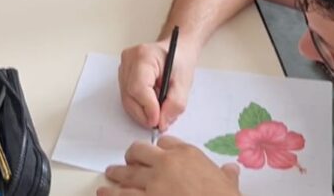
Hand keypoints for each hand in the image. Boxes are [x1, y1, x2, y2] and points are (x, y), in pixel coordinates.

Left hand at [99, 136, 241, 195]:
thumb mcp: (228, 183)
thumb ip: (226, 174)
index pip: (165, 143)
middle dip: (132, 156)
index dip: (159, 149)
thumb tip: (230, 170)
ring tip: (110, 174)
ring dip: (117, 174)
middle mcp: (166, 164)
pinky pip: (122, 195)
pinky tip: (103, 192)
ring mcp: (153, 183)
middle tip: (128, 161)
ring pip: (127, 173)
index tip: (158, 154)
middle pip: (140, 151)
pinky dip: (111, 193)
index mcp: (187, 154)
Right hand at [118, 38, 196, 131]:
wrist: (175, 51)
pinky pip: (127, 99)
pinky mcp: (122, 76)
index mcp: (144, 56)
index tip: (159, 121)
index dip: (148, 108)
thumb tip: (162, 122)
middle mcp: (128, 60)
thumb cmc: (179, 61)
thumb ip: (175, 103)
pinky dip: (140, 107)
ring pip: (127, 100)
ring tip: (159, 108)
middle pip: (130, 96)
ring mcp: (123, 68)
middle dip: (145, 114)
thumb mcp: (184, 82)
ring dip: (143, 111)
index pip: (138, 87)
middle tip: (160, 122)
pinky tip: (152, 103)